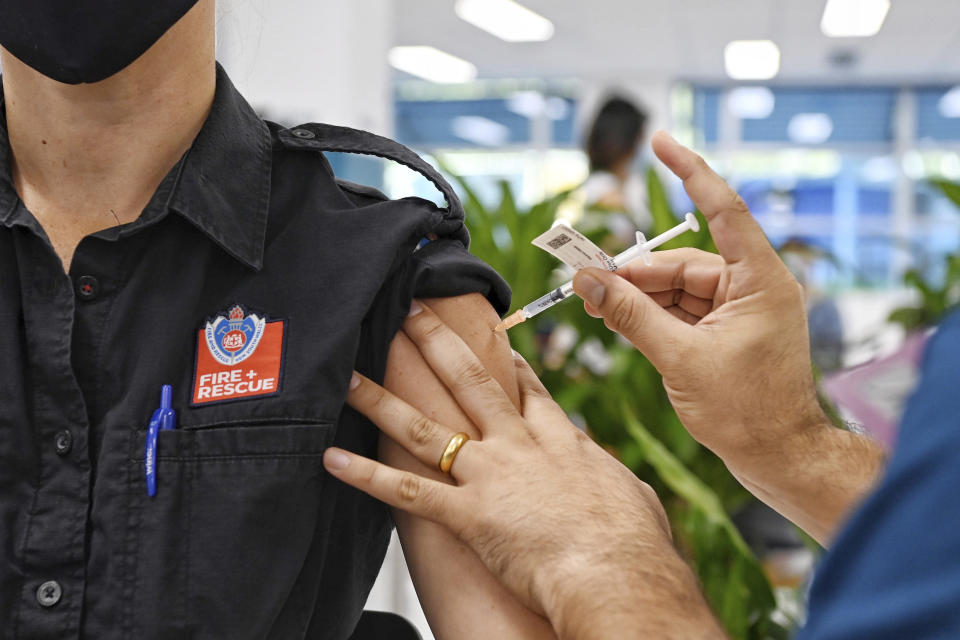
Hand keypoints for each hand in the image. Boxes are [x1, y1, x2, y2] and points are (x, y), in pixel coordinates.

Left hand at [323, 302, 720, 639]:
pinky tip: (333, 458)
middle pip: (470, 382)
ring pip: (425, 427)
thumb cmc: (635, 545)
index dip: (507, 363)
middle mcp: (519, 446)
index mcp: (561, 441)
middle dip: (436, 343)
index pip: (528, 391)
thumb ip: (620, 486)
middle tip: (410, 314)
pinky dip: (366, 476)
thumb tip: (625, 489)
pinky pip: (408, 493)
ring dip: (381, 399)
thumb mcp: (636, 501)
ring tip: (350, 374)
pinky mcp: (468, 514)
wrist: (619, 573)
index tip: (490, 340)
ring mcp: (490, 475)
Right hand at [571, 131, 882, 543]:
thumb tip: (586, 281)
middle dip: (631, 270)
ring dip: (634, 294)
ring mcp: (738, 309)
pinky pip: (679, 309)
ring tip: (590, 301)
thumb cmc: (746, 412)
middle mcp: (751, 286)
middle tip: (583, 275)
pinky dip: (648, 312)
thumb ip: (630, 315)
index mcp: (760, 281)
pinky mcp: (724, 331)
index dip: (689, 173)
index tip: (660, 142)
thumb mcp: (679, 359)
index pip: (723, 210)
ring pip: (675, 286)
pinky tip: (613, 315)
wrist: (776, 458)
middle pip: (681, 260)